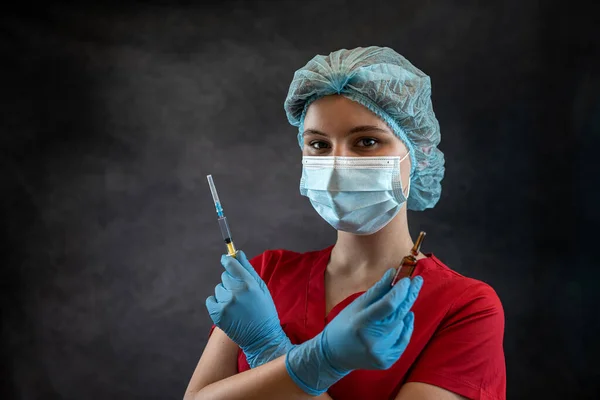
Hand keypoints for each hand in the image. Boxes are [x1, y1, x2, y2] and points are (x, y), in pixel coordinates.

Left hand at [205, 251, 292, 367]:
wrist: (262, 336)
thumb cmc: (264, 310)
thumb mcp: (261, 288)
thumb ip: (248, 269)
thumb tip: (237, 253)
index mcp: (249, 284)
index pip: (231, 264)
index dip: (227, 260)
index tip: (225, 259)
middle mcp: (236, 292)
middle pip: (224, 276)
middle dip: (230, 281)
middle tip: (240, 293)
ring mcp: (226, 304)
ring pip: (218, 289)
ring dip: (225, 293)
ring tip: (236, 304)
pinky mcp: (218, 314)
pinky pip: (211, 300)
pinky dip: (217, 303)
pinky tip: (228, 309)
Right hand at [285, 269, 422, 395]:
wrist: (334, 355)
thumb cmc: (343, 325)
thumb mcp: (356, 305)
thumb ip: (376, 291)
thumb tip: (393, 273)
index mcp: (361, 322)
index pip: (388, 305)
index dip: (400, 291)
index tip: (408, 279)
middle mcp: (372, 340)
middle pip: (399, 314)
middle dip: (410, 295)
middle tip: (417, 282)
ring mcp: (381, 353)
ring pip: (402, 326)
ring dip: (402, 313)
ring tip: (395, 308)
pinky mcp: (387, 361)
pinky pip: (404, 340)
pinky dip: (405, 327)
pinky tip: (404, 319)